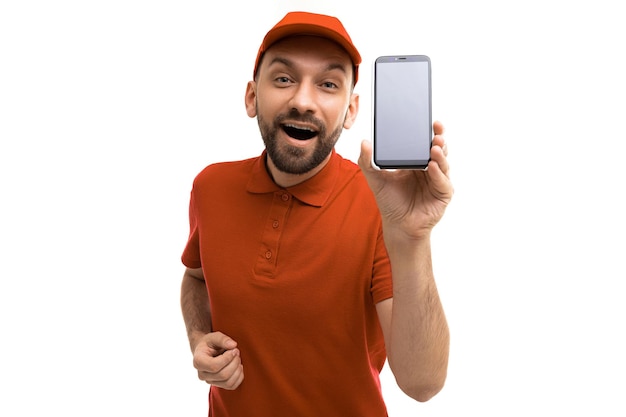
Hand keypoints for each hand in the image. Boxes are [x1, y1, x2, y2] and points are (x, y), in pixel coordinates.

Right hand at [192, 331, 243, 389]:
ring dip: (238, 370)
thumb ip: (223, 339)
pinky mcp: (218, 385)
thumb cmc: (209, 343)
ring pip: (228, 383)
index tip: (233, 349)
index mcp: (198, 362)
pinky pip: (232, 386)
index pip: (214, 366)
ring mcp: (210, 381)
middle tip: (237, 352)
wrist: (206, 351)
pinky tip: (238, 367)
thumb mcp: (214, 337)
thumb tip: (233, 345)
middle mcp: (202, 374)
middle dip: (234, 363)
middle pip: (223, 375)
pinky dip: (239, 377)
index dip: (227, 358)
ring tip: (238, 359)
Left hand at [358, 121, 452, 239]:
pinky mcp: (443, 194)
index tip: (428, 120)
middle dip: (438, 138)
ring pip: (443, 163)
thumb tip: (363, 142)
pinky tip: (431, 166)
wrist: (398, 226)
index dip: (428, 131)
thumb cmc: (390, 202)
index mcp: (416, 162)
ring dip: (439, 154)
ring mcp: (438, 181)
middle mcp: (430, 169)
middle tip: (436, 130)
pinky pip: (443, 182)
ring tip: (433, 146)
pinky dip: (438, 174)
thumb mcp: (375, 179)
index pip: (423, 142)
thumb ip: (367, 162)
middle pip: (438, 149)